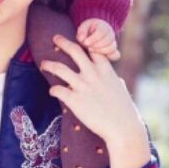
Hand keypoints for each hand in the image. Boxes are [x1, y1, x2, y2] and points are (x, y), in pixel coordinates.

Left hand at [41, 35, 150, 167]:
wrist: (123, 129)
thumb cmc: (125, 111)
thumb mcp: (120, 89)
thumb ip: (114, 80)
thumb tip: (116, 80)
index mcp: (105, 69)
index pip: (92, 48)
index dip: (85, 41)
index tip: (78, 39)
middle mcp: (92, 73)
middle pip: (74, 50)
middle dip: (63, 42)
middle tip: (55, 38)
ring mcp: (82, 86)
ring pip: (59, 68)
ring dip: (49, 64)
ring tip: (43, 63)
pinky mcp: (74, 100)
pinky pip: (58, 90)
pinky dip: (53, 89)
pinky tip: (52, 91)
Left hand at [77, 18, 119, 60]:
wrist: (93, 34)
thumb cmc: (87, 30)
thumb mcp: (83, 28)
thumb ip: (81, 32)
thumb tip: (81, 39)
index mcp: (103, 26)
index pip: (101, 32)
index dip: (93, 38)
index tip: (85, 43)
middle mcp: (110, 33)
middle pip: (108, 40)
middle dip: (97, 45)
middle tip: (88, 48)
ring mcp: (113, 42)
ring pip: (112, 47)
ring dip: (101, 51)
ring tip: (91, 51)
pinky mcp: (114, 51)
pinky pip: (116, 55)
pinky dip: (110, 56)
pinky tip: (101, 56)